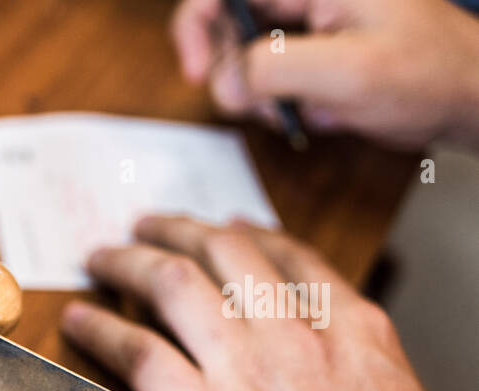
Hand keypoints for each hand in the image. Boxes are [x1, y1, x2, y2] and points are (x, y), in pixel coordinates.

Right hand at [172, 0, 478, 148]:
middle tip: (259, 104)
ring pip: (239, 55)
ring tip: (299, 109)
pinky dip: (273, 103)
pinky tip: (310, 111)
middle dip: (230, 71)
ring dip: (255, 94)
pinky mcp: (307, 50)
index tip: (198, 74)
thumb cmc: (427, 74)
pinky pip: (263, 77)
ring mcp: (304, 21)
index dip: (196, 26)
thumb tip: (223, 84)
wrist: (465, 97)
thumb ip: (276, 70)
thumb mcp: (350, 73)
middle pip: (224, 22)